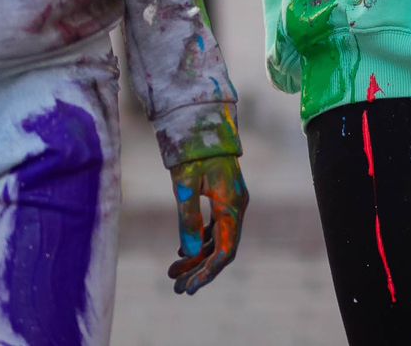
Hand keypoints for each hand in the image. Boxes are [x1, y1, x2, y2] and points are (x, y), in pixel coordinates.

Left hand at [167, 156, 246, 294]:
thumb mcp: (184, 186)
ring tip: (173, 273)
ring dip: (198, 257)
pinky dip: (200, 242)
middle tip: (176, 288)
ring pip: (218, 239)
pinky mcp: (224, 197)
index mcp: (232, 204)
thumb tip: (188, 253)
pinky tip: (183, 251)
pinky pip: (215, 228)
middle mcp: (236, 206)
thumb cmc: (192, 152)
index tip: (189, 288)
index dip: (208, 272)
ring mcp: (232, 202)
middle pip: (222, 248)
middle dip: (200, 269)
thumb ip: (188, 219)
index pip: (226, 249)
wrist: (202, 123)